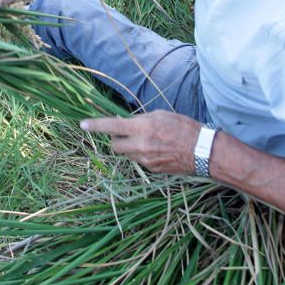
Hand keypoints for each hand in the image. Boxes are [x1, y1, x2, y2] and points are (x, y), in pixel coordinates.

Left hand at [80, 111, 202, 174]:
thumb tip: (126, 122)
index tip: (83, 124)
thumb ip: (140, 119)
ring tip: (146, 139)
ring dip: (129, 146)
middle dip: (115, 139)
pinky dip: (141, 153)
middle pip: (114, 145)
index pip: (112, 127)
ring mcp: (145, 160)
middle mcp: (140, 146)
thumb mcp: (161, 115)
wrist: (201, 151)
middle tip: (124, 132)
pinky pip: (139, 160)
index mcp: (142, 128)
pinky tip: (156, 148)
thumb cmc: (183, 127)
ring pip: (126, 154)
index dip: (96, 125)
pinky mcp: (152, 169)